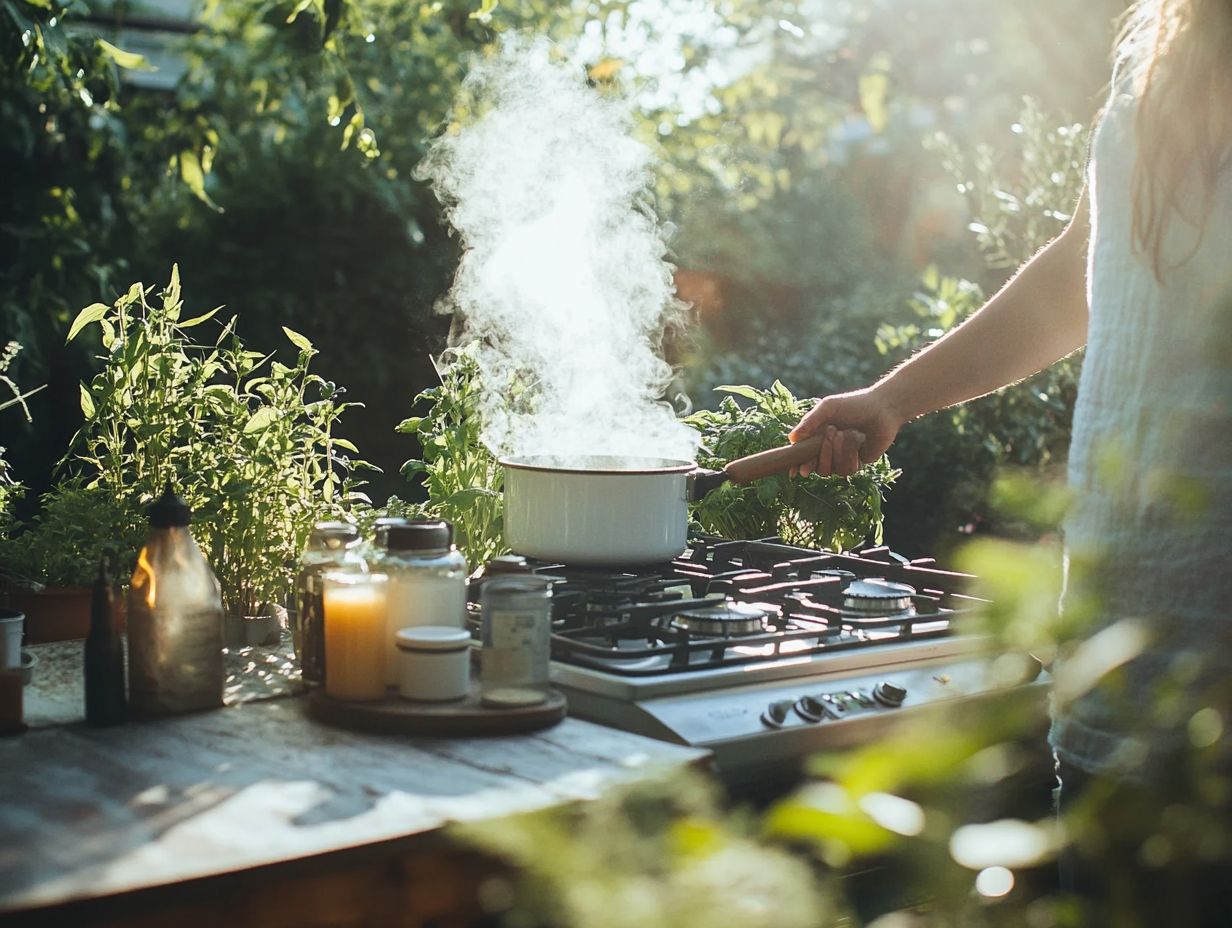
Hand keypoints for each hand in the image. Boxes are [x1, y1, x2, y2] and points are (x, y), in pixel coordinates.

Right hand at [789, 385, 904, 476]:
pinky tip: (859, 442)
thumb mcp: (828, 407)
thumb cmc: (854, 405)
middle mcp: (828, 451)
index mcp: (817, 438)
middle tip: (832, 432)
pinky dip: (850, 455)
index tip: (794, 471)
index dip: (797, 465)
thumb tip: (792, 439)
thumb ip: (809, 422)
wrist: (882, 409)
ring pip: (831, 470)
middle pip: (816, 468)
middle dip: (822, 452)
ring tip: (848, 433)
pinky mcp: (857, 464)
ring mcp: (842, 459)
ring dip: (838, 451)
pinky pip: (847, 470)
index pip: (803, 457)